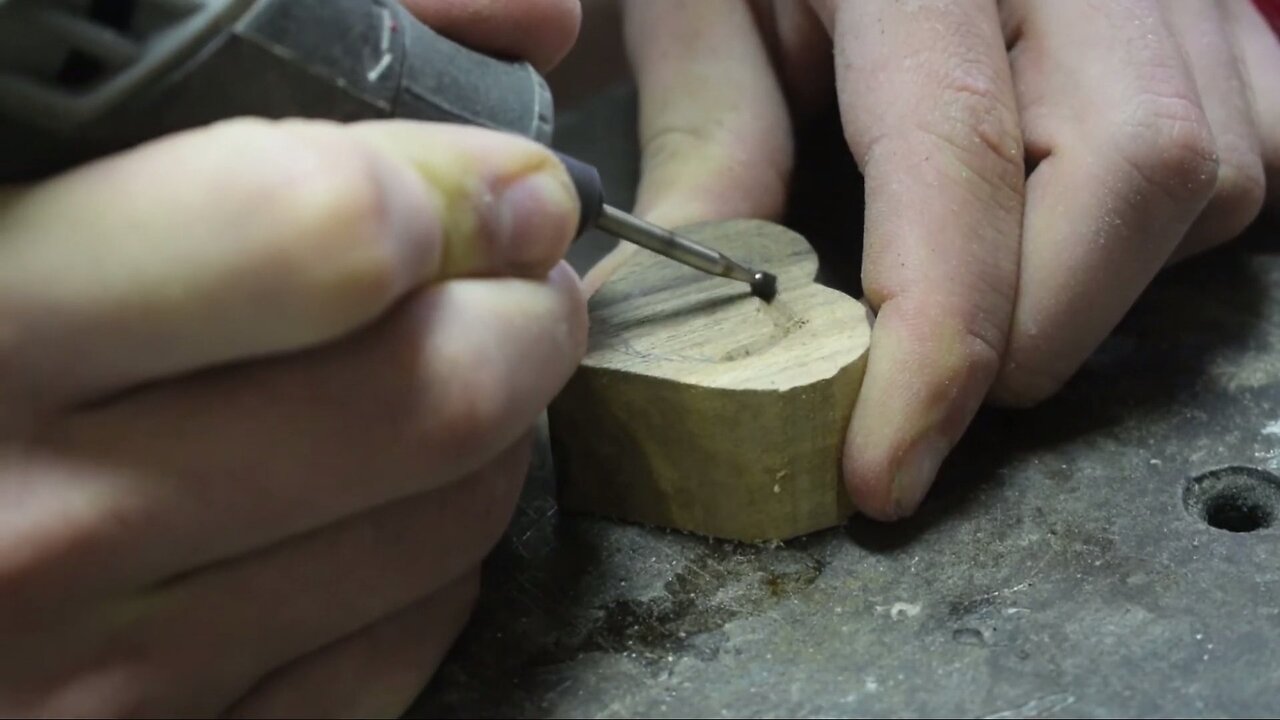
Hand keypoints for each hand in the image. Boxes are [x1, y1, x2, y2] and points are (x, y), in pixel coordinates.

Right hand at [0, 2, 584, 714]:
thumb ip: (236, 29)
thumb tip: (525, 9)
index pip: (321, 236)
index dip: (449, 185)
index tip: (491, 177)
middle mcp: (31, 523)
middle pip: (430, 397)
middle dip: (527, 313)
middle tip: (524, 271)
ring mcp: (98, 675)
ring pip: (442, 530)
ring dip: (496, 432)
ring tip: (465, 367)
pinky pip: (393, 652)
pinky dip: (432, 563)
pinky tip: (385, 502)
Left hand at [620, 0, 1279, 519]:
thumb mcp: (709, 3)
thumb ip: (712, 140)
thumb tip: (693, 323)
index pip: (958, 157)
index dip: (935, 342)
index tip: (885, 470)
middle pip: (1136, 168)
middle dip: (1037, 330)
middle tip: (936, 391)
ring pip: (1211, 171)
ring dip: (1100, 286)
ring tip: (992, 298)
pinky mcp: (1219, 5)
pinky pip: (1254, 149)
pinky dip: (1164, 235)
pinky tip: (1071, 234)